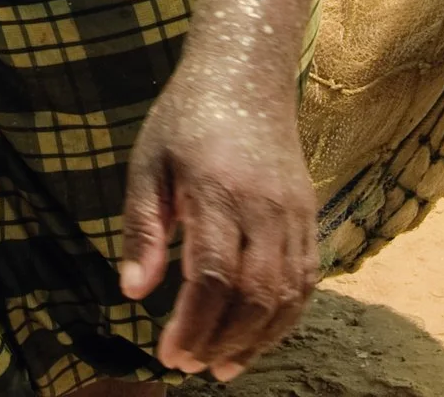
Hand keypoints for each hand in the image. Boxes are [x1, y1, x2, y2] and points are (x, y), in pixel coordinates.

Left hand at [120, 60, 319, 380]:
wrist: (245, 75)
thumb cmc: (185, 119)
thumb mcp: (148, 164)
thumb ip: (142, 229)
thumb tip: (133, 292)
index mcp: (217, 190)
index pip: (211, 275)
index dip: (193, 324)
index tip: (168, 355)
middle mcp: (265, 206)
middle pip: (254, 294)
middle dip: (221, 341)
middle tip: (188, 366)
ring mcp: (294, 212)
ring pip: (287, 294)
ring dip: (256, 340)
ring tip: (222, 367)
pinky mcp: (310, 216)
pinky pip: (307, 280)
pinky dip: (285, 318)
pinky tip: (257, 338)